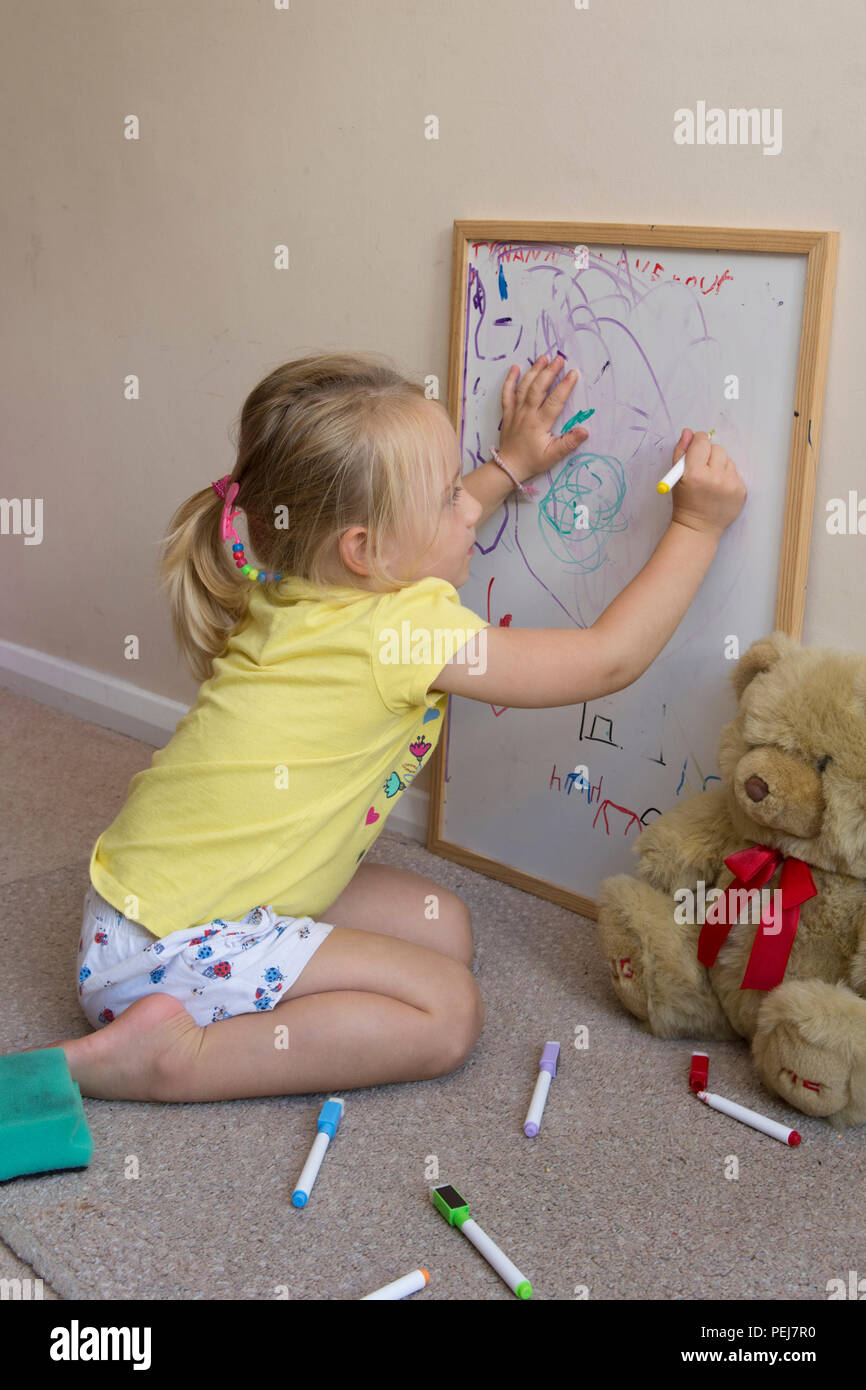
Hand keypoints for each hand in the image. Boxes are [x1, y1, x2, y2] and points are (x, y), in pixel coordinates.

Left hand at [498, 352, 589, 480]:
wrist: (508, 467)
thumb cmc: (532, 461)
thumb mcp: (553, 456)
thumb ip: (569, 443)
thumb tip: (585, 431)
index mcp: (539, 423)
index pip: (554, 401)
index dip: (564, 386)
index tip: (573, 373)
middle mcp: (527, 414)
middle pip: (538, 388)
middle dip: (549, 372)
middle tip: (559, 359)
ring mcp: (516, 411)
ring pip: (524, 387)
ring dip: (533, 371)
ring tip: (543, 358)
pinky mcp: (508, 413)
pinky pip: (507, 393)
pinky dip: (510, 380)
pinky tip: (515, 368)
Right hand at [670, 429, 747, 537]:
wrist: (699, 528)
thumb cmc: (685, 502)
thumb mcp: (677, 477)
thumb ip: (681, 452)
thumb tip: (688, 432)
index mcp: (695, 473)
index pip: (702, 442)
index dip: (698, 442)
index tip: (697, 447)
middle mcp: (714, 478)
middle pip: (717, 448)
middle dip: (709, 454)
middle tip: (703, 468)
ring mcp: (730, 485)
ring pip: (728, 460)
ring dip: (720, 465)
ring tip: (711, 480)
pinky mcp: (741, 490)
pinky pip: (736, 472)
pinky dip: (728, 477)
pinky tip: (720, 488)